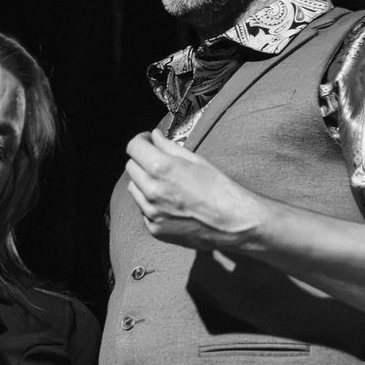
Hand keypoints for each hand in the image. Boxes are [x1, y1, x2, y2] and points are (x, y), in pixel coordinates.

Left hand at [125, 129, 262, 250]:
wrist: (233, 224)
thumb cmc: (220, 190)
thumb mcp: (196, 160)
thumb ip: (169, 146)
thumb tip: (155, 136)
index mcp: (161, 168)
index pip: (133, 147)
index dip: (140, 141)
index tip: (147, 141)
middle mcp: (151, 190)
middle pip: (130, 167)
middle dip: (142, 160)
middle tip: (158, 160)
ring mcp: (150, 212)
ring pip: (134, 189)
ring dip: (144, 182)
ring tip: (166, 184)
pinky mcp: (154, 228)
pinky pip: (143, 209)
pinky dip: (151, 203)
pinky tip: (171, 202)